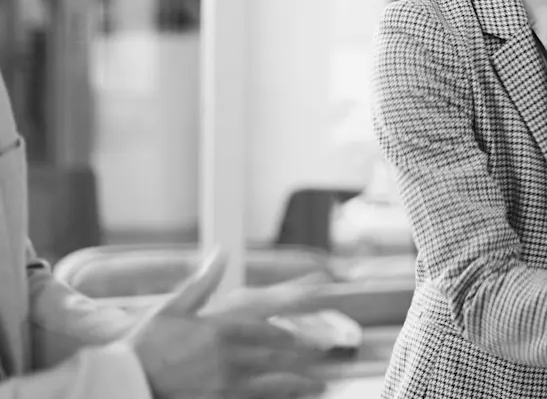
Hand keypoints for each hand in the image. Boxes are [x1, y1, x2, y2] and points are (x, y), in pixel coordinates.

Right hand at [125, 251, 327, 398]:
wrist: (125, 382)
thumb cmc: (145, 345)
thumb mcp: (172, 307)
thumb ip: (202, 281)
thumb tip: (220, 252)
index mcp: (220, 329)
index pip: (268, 327)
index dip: (292, 329)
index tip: (309, 331)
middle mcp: (228, 356)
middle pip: (278, 355)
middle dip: (306, 355)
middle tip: (329, 354)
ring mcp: (225, 383)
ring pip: (274, 382)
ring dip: (301, 383)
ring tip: (323, 385)